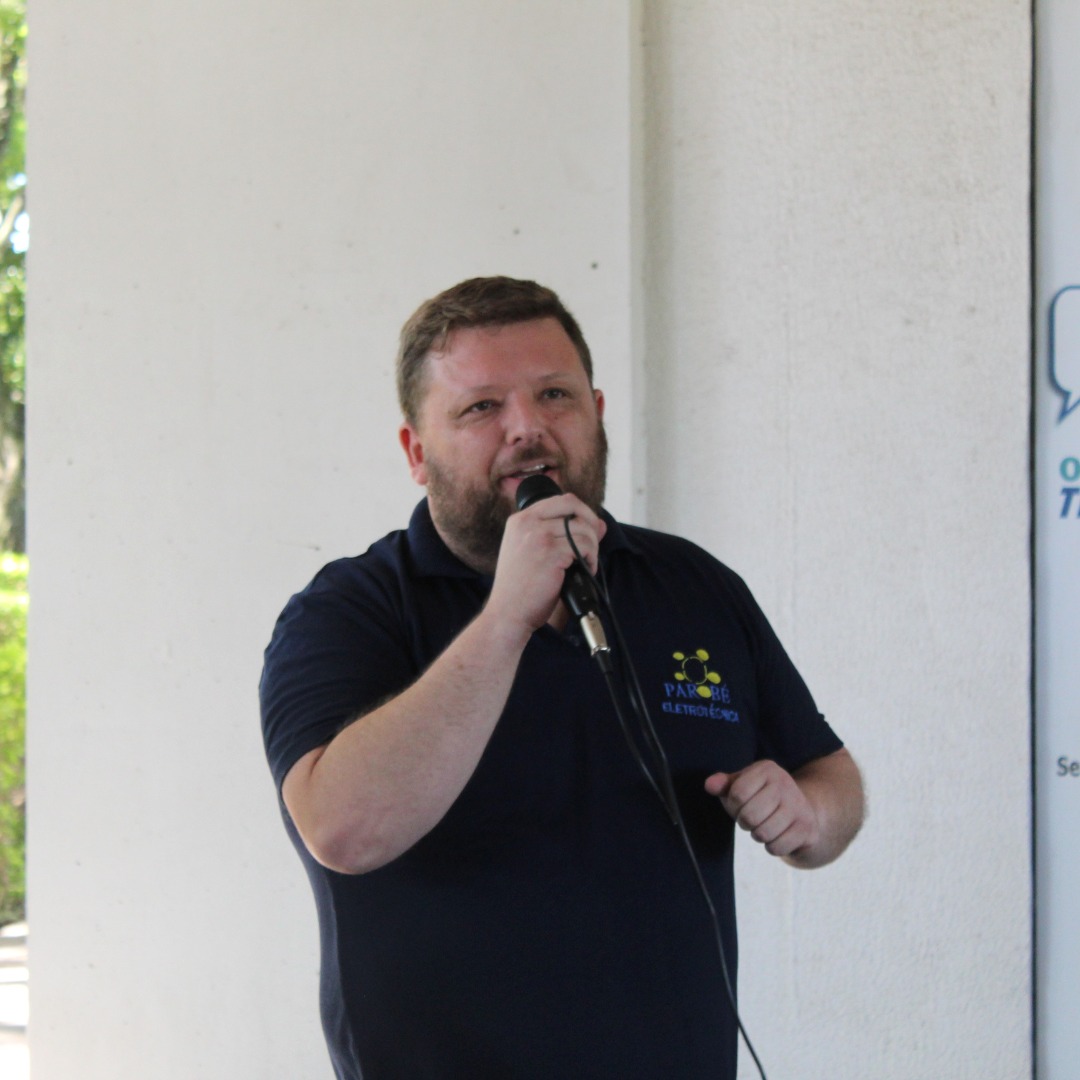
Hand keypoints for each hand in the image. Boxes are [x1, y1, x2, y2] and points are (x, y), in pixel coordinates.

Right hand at [485, 493, 605, 635]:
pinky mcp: (551, 553)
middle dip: (590, 522)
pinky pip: (585, 546)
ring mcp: (539, 536)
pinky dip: (591, 559)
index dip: (580, 512)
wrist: (507, 612)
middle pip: (573, 505)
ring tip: (587, 563)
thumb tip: (600, 524)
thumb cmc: (520, 587)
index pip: (560, 500)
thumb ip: (562, 534)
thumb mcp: (534, 553)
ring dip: (593, 547)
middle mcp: (527, 523)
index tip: (587, 529)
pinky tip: (585, 570)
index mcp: (520, 520)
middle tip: (593, 544)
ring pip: (583, 528)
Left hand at [704, 760, 820, 858]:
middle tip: (751, 819)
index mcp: (767, 769)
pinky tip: (778, 836)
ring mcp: (799, 806)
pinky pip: (777, 847)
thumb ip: (723, 785)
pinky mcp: (807, 828)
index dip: (733, 806)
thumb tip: (709, 785)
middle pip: (749, 816)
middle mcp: (785, 783)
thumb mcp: (741, 786)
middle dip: (745, 822)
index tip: (740, 805)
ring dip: (758, 835)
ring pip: (763, 834)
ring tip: (764, 826)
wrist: (801, 812)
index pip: (738, 793)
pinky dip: (772, 847)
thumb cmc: (761, 798)